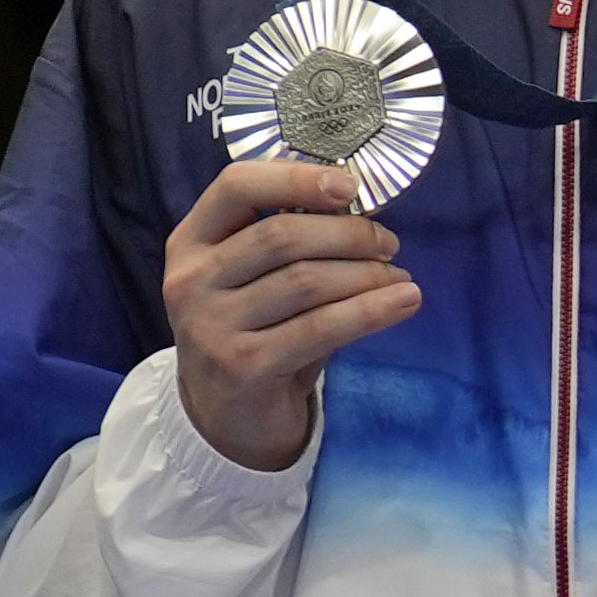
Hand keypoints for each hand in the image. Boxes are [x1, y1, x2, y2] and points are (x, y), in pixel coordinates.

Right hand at [165, 148, 422, 469]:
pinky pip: (321, 328)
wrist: (227, 417)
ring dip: (367, 274)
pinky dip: (371, 310)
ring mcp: (211, 326)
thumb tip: (361, 210)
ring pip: (306, 281)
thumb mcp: (252, 279)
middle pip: (281, 235)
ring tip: (400, 277)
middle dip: (348, 234)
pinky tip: (405, 302)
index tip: (349, 186)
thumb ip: (286, 241)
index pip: (236, 186)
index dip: (296, 178)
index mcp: (191, 242)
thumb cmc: (254, 331)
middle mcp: (191, 280)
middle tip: (389, 245)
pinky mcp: (244, 366)